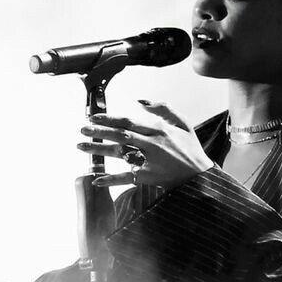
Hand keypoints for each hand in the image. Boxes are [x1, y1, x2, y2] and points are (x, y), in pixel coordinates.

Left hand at [77, 100, 213, 188]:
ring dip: (99, 150)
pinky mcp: (149, 177)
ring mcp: (150, 161)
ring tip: (81, 146)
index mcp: (159, 129)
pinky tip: (96, 179)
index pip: (129, 121)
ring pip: (120, 153)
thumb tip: (141, 101)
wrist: (200, 176)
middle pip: (120, 135)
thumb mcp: (183, 123)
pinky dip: (111, 180)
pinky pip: (126, 178)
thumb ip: (164, 109)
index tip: (93, 116)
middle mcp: (152, 143)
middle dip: (99, 131)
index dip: (110, 119)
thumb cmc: (191, 150)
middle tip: (82, 129)